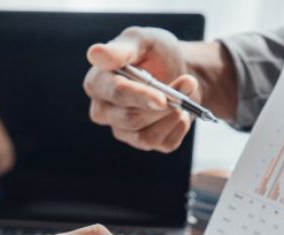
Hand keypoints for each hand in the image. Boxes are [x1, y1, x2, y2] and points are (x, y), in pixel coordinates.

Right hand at [84, 28, 197, 152]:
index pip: (114, 94)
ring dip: (172, 115)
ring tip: (185, 95)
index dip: (139, 96)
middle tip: (188, 83)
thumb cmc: (155, 53)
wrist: (179, 69)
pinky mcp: (142, 141)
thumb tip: (95, 54)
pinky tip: (181, 112)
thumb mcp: (143, 40)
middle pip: (130, 119)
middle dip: (164, 103)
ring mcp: (121, 129)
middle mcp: (103, 110)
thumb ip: (122, 48)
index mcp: (97, 82)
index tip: (161, 98)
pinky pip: (161, 144)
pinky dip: (178, 127)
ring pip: (145, 135)